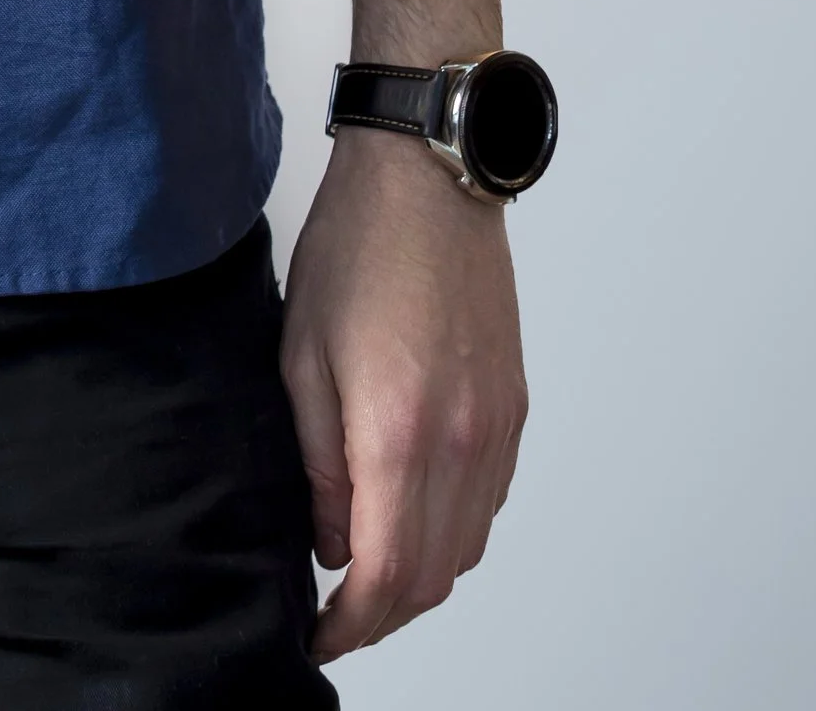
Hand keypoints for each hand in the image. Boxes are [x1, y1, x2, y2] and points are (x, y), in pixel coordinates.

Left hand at [280, 131, 526, 659]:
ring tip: (368, 569)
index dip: (351, 625)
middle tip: (337, 615)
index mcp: (400, 432)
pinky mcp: (513, 406)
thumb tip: (333, 541)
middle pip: (434, 578)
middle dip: (384, 614)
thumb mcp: (302, 357)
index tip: (318, 636)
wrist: (427, 178)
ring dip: (420, 576)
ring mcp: (497, 426)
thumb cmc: (357, 249)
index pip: (386, 576)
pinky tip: (413, 512)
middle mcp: (463, 442)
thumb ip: (317, 464)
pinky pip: (489, 502)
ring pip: (467, 548)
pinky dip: (453, 530)